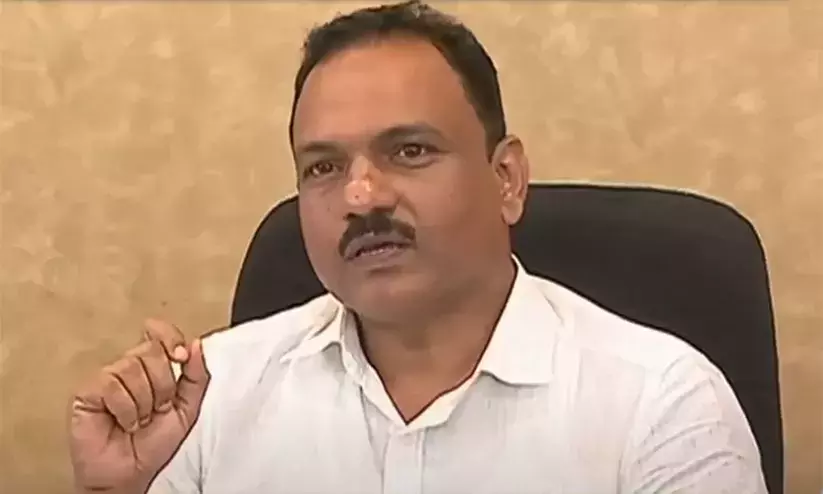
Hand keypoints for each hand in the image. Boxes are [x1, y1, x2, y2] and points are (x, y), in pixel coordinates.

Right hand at [69, 319, 209, 493]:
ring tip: (139, 420)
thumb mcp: (187, 409)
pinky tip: (124, 423)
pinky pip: (112, 385)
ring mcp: (107, 378)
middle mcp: (129, 368)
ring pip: (132, 368)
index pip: (161, 334)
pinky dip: (125, 409)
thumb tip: (196, 344)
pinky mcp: (87, 391)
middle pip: (151, 351)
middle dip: (163, 386)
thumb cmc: (154, 444)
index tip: (180, 355)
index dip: (170, 338)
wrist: (131, 474)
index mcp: (153, 368)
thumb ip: (196, 377)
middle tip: (157, 409)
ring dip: (144, 402)